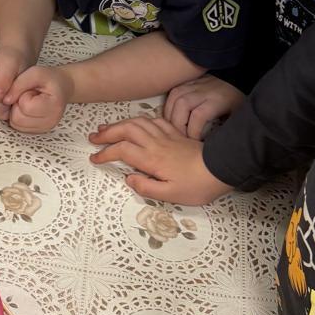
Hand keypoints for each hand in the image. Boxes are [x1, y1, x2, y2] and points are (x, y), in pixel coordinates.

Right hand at [0, 47, 25, 122]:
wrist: (21, 64)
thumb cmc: (12, 60)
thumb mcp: (10, 63)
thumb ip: (3, 78)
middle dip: (0, 92)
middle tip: (8, 81)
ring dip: (5, 100)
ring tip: (10, 87)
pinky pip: (0, 114)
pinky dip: (9, 107)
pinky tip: (11, 96)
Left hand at [4, 64, 73, 133]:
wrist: (62, 86)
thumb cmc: (49, 78)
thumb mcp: (35, 72)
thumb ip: (18, 84)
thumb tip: (5, 100)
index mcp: (53, 106)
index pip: (25, 106)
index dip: (22, 95)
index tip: (32, 90)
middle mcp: (50, 122)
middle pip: (17, 119)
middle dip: (18, 105)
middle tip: (28, 96)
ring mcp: (45, 129)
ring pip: (16, 125)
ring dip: (17, 111)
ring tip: (28, 101)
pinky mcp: (38, 131)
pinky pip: (18, 128)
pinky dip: (19, 117)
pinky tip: (28, 108)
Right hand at [88, 115, 230, 203]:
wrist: (221, 169)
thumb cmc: (197, 185)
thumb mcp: (171, 194)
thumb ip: (147, 187)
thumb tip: (129, 178)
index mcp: (152, 159)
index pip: (122, 150)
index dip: (105, 153)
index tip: (95, 158)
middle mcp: (155, 143)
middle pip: (126, 130)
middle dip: (107, 133)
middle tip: (94, 138)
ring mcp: (166, 136)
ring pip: (138, 122)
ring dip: (120, 124)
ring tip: (108, 128)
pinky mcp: (175, 134)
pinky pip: (154, 120)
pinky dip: (140, 120)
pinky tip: (136, 124)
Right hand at [163, 75, 245, 138]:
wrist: (235, 78)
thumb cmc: (234, 99)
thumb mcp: (233, 115)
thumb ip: (221, 129)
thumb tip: (209, 145)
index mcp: (215, 101)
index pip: (198, 117)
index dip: (193, 132)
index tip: (194, 142)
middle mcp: (201, 92)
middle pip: (181, 106)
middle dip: (177, 125)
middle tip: (180, 137)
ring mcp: (192, 85)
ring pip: (173, 99)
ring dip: (169, 115)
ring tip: (172, 128)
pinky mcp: (187, 83)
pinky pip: (172, 93)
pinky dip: (168, 106)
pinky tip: (170, 116)